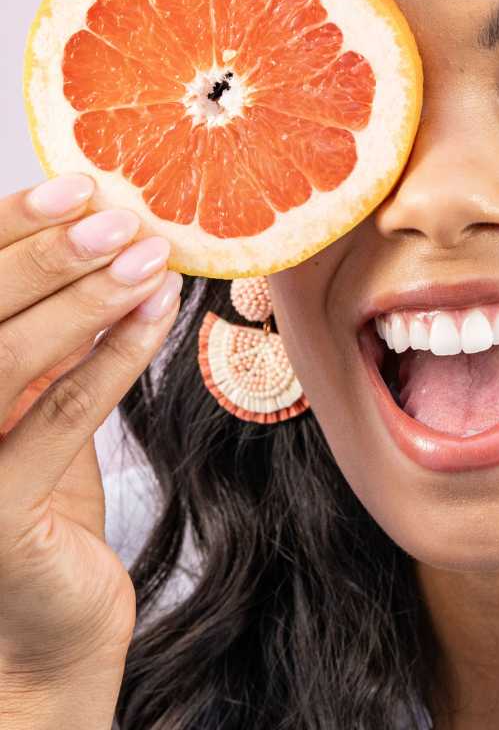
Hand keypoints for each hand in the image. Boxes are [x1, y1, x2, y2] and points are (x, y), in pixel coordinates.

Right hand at [0, 173, 180, 686]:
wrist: (37, 639)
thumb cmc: (32, 510)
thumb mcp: (26, 411)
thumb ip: (43, 341)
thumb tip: (104, 241)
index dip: (6, 229)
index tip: (74, 183)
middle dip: (44, 253)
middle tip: (119, 213)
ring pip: (6, 360)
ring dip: (86, 298)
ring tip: (151, 254)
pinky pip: (59, 418)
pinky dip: (113, 358)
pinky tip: (158, 314)